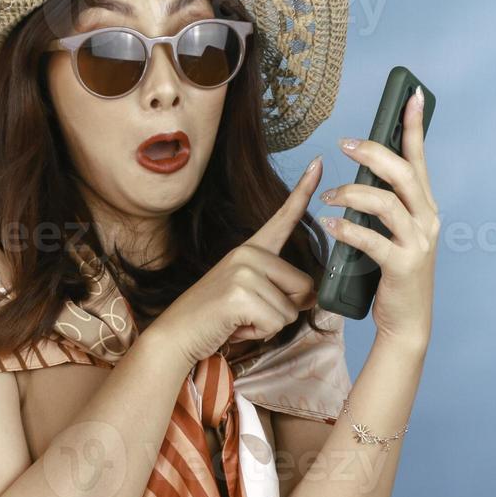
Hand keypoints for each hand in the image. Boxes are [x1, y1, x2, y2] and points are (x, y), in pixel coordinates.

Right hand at [148, 158, 324, 367]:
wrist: (176, 334)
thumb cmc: (215, 318)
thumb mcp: (252, 296)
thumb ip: (281, 289)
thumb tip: (312, 296)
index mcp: (251, 249)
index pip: (283, 217)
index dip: (304, 190)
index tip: (319, 162)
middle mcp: (249, 252)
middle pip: (305, 287)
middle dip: (284, 309)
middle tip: (249, 313)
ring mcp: (244, 271)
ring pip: (292, 309)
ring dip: (269, 325)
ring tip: (239, 319)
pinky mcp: (241, 294)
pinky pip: (277, 323)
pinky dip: (260, 334)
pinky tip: (235, 327)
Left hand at [319, 87, 438, 347]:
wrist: (408, 323)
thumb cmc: (394, 274)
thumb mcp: (396, 233)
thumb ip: (386, 205)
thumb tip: (364, 172)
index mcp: (425, 207)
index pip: (419, 159)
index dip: (414, 126)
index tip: (409, 95)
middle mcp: (427, 220)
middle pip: (403, 173)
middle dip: (373, 153)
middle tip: (343, 145)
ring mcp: (418, 243)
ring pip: (385, 203)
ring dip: (351, 194)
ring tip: (328, 197)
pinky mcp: (402, 266)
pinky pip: (371, 239)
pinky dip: (346, 229)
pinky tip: (328, 224)